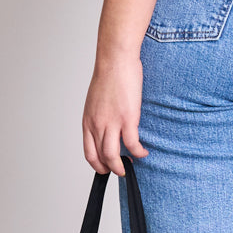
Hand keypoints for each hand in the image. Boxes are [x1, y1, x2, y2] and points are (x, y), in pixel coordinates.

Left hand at [82, 53, 149, 175]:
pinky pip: (132, 144)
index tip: (105, 168)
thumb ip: (99, 116)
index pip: (89, 152)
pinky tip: (143, 152)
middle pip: (101, 157)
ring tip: (129, 167)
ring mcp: (112, 123)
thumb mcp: (95, 101)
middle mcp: (97, 125)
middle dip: (111, 168)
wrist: (115, 61)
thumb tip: (107, 126)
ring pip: (113, 156)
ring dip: (122, 166)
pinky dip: (138, 152)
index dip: (97, 164)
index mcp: (88, 121)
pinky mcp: (128, 118)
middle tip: (120, 171)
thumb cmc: (108, 76)